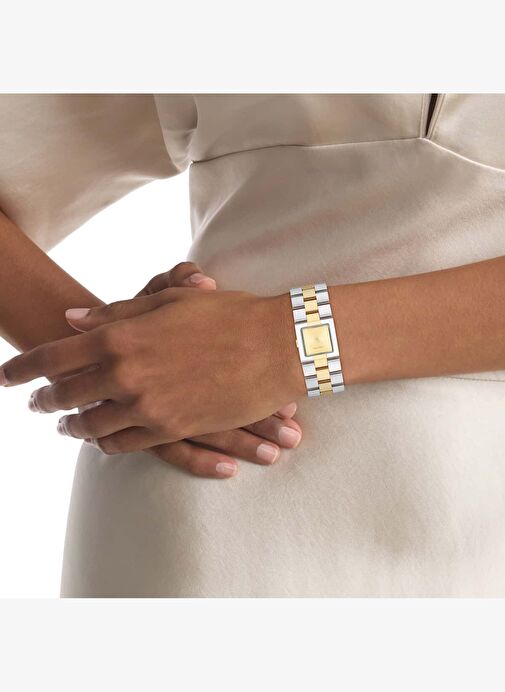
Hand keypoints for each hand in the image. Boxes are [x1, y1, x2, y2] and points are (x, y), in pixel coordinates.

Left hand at [1, 262, 303, 478]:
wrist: (278, 346)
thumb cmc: (226, 313)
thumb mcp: (169, 302)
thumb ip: (117, 313)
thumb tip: (72, 320)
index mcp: (122, 336)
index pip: (53, 356)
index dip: (23, 368)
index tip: (6, 377)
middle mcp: (126, 375)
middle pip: (66, 396)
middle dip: (43, 401)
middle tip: (33, 405)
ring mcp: (148, 407)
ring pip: (92, 426)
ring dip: (72, 426)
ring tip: (64, 426)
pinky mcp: (172, 430)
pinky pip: (125, 445)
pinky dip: (106, 443)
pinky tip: (100, 439)